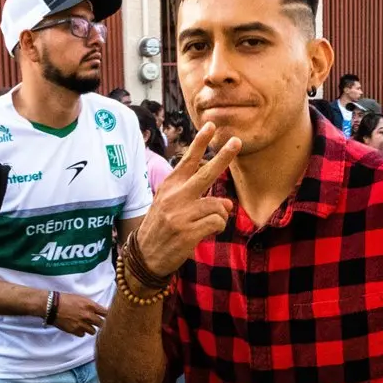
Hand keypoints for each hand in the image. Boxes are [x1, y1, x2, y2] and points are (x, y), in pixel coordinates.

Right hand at [54, 293, 107, 336]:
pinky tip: (78, 327)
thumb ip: (91, 305)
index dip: (108, 315)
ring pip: (93, 331)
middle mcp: (88, 315)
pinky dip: (81, 332)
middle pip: (102, 324)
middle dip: (100, 323)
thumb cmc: (65, 299)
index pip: (106, 313)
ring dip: (90, 328)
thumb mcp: (81, 298)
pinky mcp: (74, 330)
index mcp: (90, 305)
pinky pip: (83, 334)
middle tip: (97, 322)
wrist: (52, 305)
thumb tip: (98, 310)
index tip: (108, 317)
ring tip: (86, 325)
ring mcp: (81, 324)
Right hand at [134, 123, 240, 280]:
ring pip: (218, 205)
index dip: (200, 142)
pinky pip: (217, 222)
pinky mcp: (188, 231)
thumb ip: (198, 200)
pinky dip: (218, 227)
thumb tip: (228, 203)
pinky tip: (207, 233)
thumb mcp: (172, 208)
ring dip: (219, 215)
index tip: (211, 126)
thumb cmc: (161, 228)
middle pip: (206, 173)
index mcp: (169, 187)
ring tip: (208, 224)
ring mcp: (181, 214)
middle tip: (237, 141)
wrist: (145, 256)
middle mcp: (175, 197)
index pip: (188, 161)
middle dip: (224, 157)